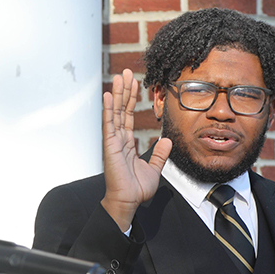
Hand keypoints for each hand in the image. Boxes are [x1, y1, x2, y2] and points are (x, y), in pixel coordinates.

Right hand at [100, 69, 171, 231]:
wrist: (128, 201)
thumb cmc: (136, 189)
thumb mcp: (154, 168)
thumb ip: (160, 154)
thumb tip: (166, 140)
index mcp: (127, 142)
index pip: (129, 115)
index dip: (132, 99)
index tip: (135, 84)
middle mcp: (118, 138)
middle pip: (121, 109)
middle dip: (124, 90)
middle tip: (126, 72)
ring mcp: (113, 141)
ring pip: (115, 112)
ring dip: (117, 94)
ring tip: (119, 76)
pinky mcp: (110, 146)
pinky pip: (109, 124)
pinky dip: (108, 109)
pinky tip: (108, 95)